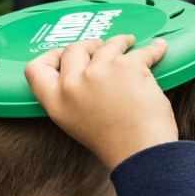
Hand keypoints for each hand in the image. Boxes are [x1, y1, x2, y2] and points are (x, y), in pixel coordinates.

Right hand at [24, 35, 174, 168]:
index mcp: (56, 103)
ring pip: (108, 44)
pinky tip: (158, 47)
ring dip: (120, 42)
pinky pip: (142, 51)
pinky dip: (154, 49)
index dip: (50, 56)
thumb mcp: (78, 124)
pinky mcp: (127, 67)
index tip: (64, 53)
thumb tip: (85, 73)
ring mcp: (99, 72)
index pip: (36, 69)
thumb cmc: (116, 145)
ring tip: (129, 43)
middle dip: (88, 44)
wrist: (141, 154)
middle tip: (101, 46)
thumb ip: (73, 99)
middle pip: (73, 49)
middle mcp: (72, 84)